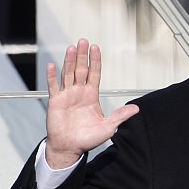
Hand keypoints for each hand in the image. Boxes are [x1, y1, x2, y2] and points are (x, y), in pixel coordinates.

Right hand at [45, 39, 138, 168]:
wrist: (70, 147)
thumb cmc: (88, 139)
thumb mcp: (109, 127)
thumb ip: (120, 116)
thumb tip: (137, 108)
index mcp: (91, 96)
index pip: (94, 74)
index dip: (95, 61)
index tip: (95, 48)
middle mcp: (79, 92)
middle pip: (80, 70)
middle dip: (82, 56)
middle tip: (83, 41)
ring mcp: (66, 95)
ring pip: (67, 74)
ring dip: (69, 61)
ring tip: (72, 48)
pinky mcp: (55, 101)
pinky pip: (53, 86)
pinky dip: (52, 76)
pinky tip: (52, 65)